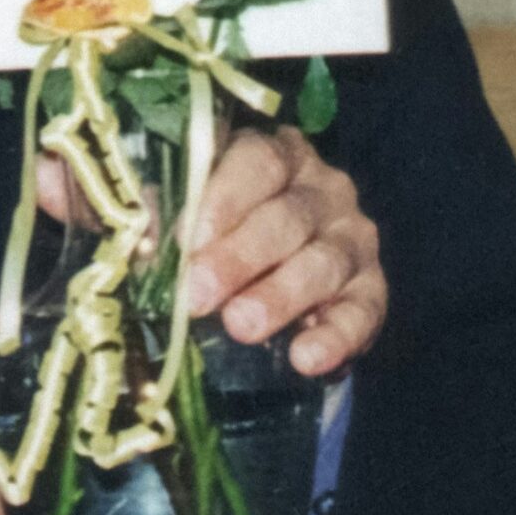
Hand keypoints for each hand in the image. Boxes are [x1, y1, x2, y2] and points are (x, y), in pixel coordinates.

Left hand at [184, 126, 383, 377]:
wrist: (258, 285)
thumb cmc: (207, 238)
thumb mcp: (179, 216)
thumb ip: (159, 217)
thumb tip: (144, 242)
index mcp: (273, 156)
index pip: (258, 162)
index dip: (223, 199)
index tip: (188, 240)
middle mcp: (322, 189)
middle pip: (287, 217)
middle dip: (239, 257)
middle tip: (197, 295)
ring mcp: (351, 237)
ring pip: (324, 261)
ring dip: (281, 295)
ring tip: (240, 326)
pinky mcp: (371, 288)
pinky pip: (363, 311)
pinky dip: (337, 336)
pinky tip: (306, 358)